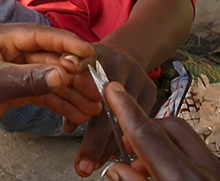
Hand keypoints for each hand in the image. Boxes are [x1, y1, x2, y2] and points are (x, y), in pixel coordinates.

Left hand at [0, 23, 96, 144]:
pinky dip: (58, 102)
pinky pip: (40, 92)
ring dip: (70, 91)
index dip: (66, 44)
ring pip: (47, 77)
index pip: (39, 35)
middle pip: (48, 57)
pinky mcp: (11, 89)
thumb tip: (63, 74)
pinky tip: (76, 113)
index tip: (89, 53)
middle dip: (73, 73)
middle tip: (96, 87)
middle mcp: (6, 50)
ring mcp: (10, 70)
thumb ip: (28, 79)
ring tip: (93, 106)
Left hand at [61, 44, 156, 176]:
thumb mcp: (74, 71)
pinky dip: (125, 139)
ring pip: (125, 119)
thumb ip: (68, 94)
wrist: (123, 53)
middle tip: (83, 166)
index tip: (70, 128)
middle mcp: (119, 64)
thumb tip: (68, 127)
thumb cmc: (90, 67)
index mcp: (95, 56)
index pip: (84, 80)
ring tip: (94, 165)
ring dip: (109, 146)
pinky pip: (139, 121)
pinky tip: (112, 154)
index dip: (80, 106)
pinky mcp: (151, 90)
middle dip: (95, 141)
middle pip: (108, 108)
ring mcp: (138, 77)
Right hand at [102, 81, 219, 180]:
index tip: (112, 89)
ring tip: (143, 167)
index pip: (149, 135)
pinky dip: (177, 156)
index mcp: (183, 180)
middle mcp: (209, 172)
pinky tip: (163, 173)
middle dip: (145, 128)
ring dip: (161, 144)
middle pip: (171, 126)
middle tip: (126, 148)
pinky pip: (199, 153)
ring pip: (187, 137)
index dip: (127, 111)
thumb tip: (117, 169)